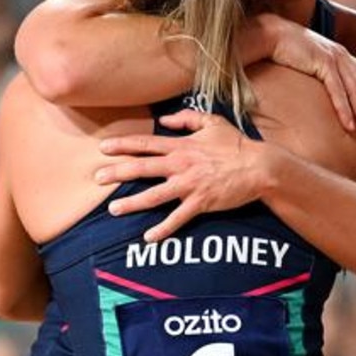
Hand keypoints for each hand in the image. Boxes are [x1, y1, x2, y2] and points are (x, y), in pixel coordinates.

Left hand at [95, 110, 267, 241]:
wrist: (259, 167)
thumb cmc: (236, 144)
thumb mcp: (212, 122)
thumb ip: (186, 118)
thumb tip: (165, 119)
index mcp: (181, 146)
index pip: (145, 143)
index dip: (123, 145)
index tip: (103, 147)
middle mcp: (181, 165)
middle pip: (142, 168)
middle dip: (117, 172)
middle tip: (96, 178)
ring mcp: (190, 185)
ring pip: (154, 195)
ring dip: (132, 203)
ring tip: (114, 209)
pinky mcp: (201, 203)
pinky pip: (178, 218)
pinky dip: (163, 229)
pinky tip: (148, 237)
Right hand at [267, 18, 355, 139]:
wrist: (274, 36)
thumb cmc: (290, 53)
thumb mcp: (313, 64)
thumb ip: (325, 76)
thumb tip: (330, 98)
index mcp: (345, 56)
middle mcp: (344, 56)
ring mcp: (336, 57)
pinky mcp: (324, 61)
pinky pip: (338, 89)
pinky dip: (345, 108)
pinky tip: (348, 124)